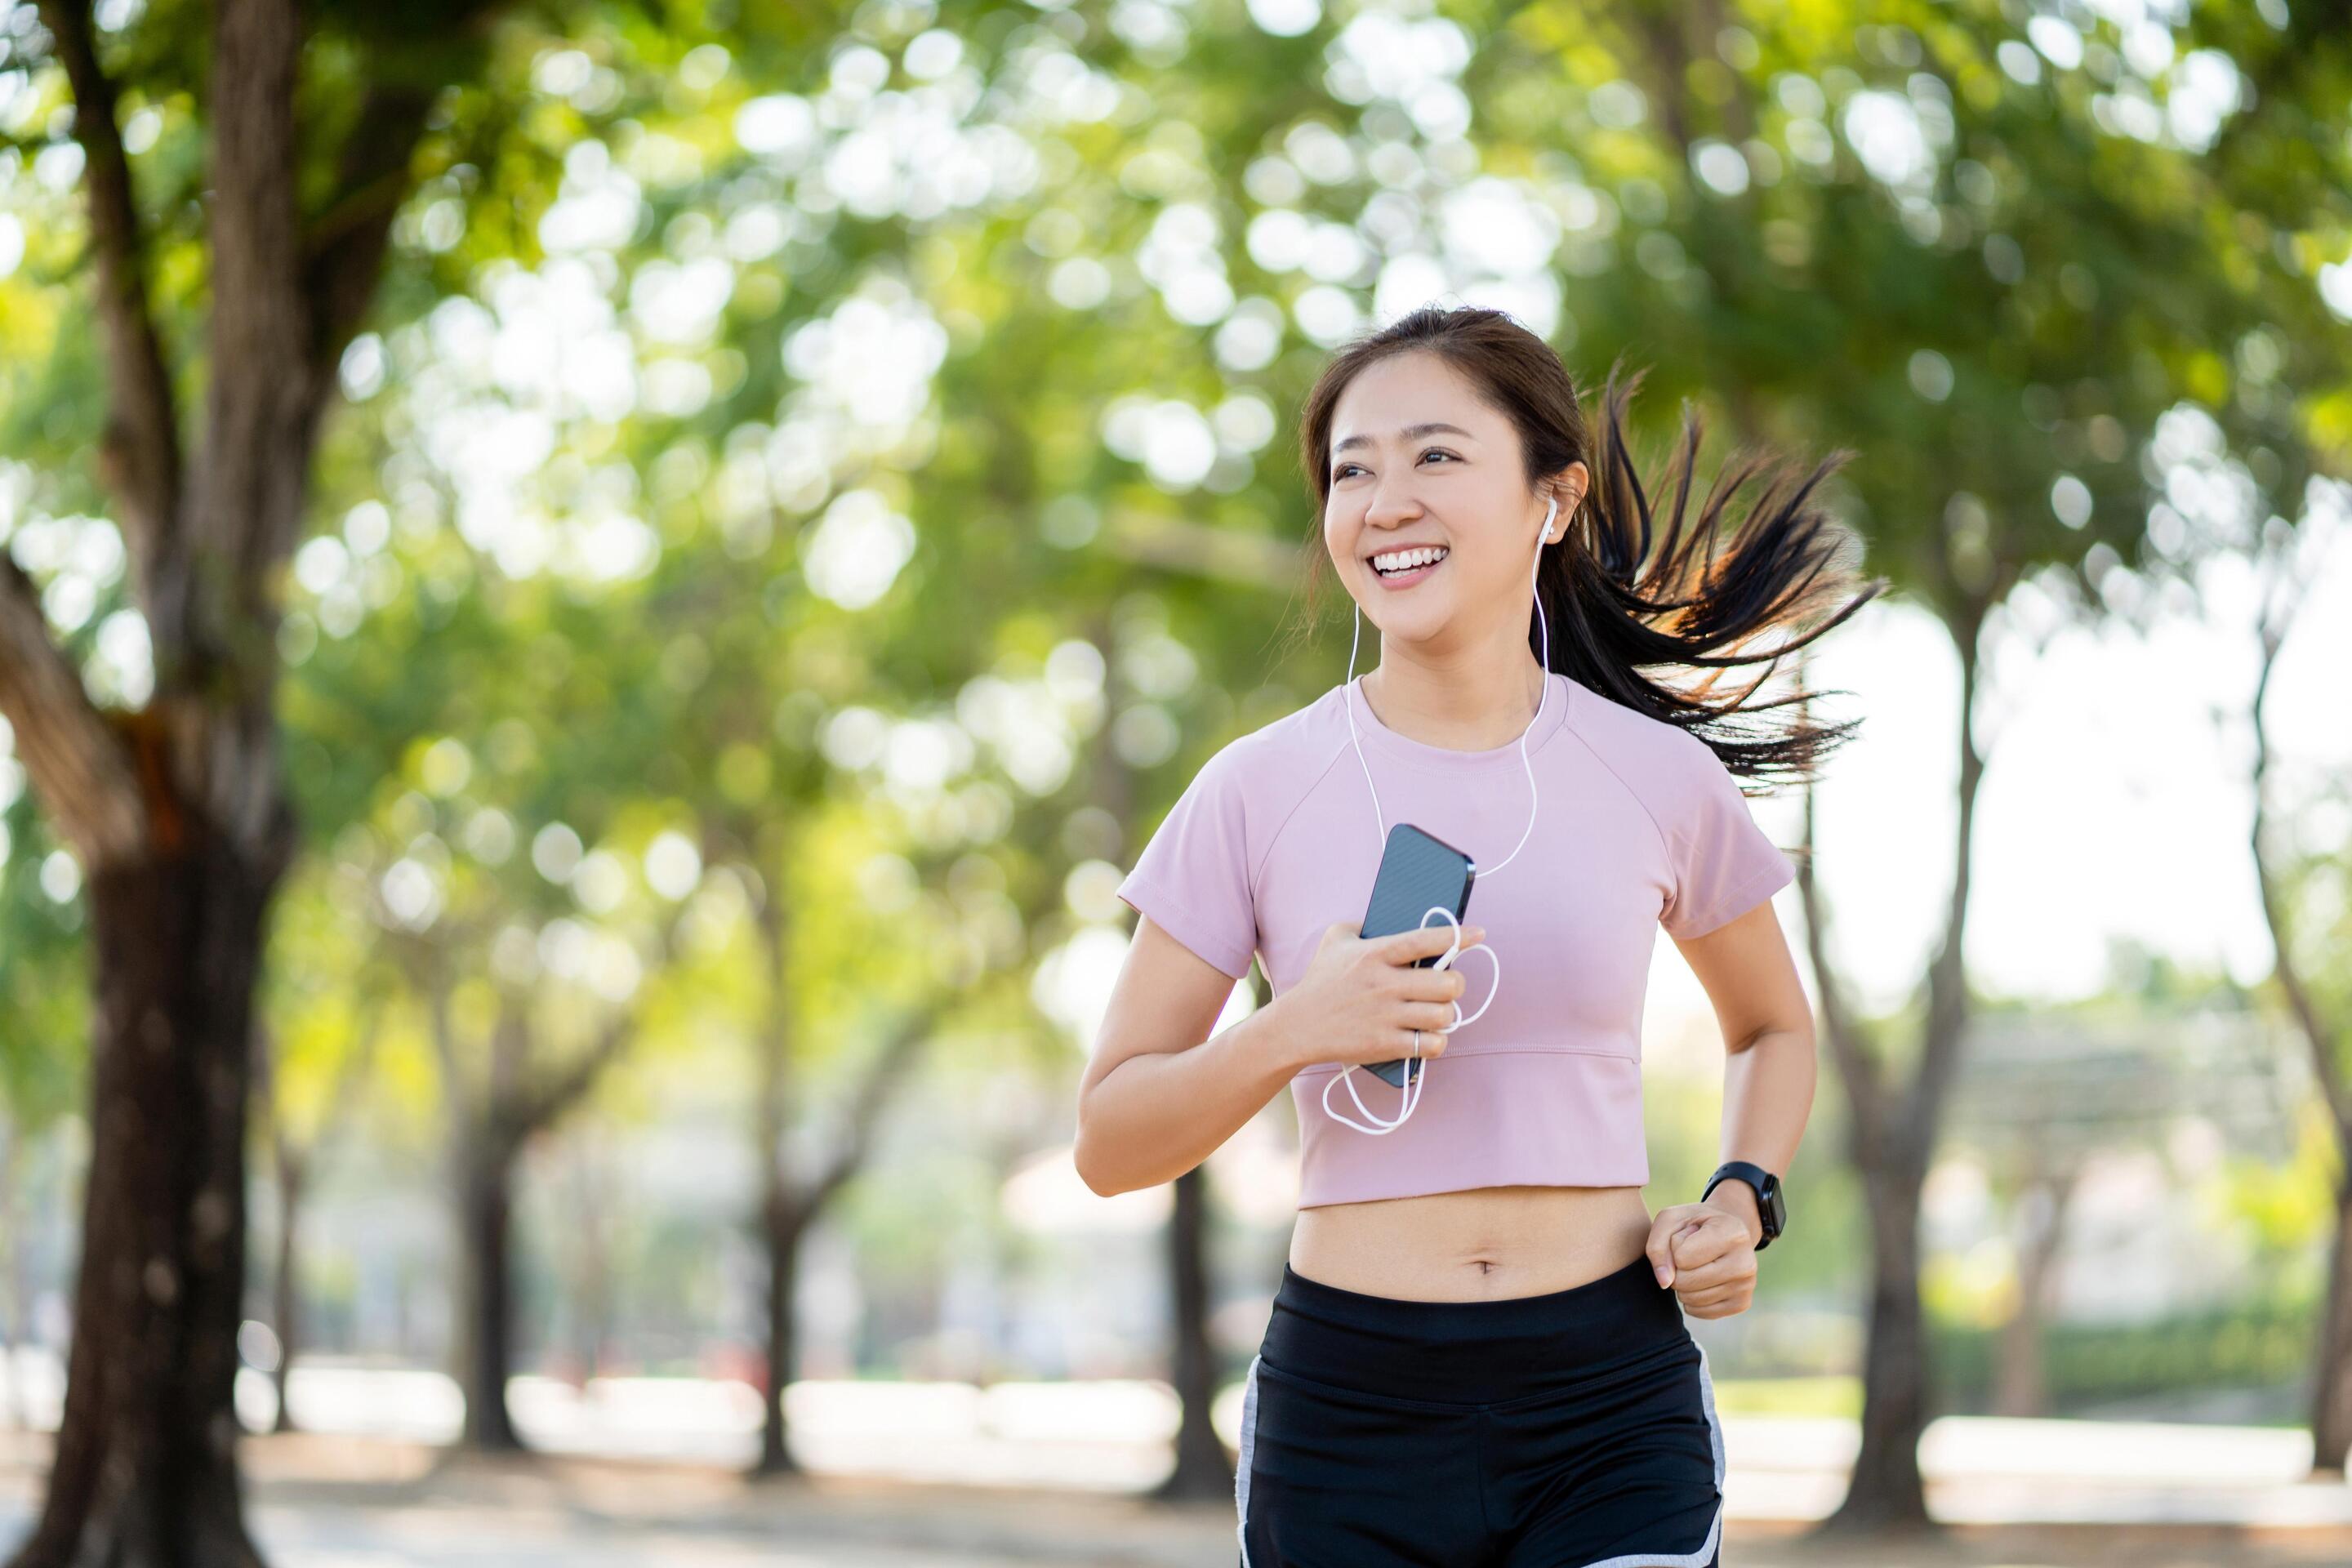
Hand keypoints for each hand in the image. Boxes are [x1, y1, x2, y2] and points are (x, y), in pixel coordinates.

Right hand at [1280, 920, 1483, 1070]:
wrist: (1297, 1026)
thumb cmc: (1320, 980)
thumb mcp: (1334, 940)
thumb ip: (1363, 924)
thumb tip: (1390, 916)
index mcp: (1376, 953)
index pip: (1426, 940)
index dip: (1458, 936)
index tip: (1478, 934)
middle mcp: (1385, 984)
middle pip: (1449, 983)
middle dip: (1455, 985)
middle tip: (1445, 987)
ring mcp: (1387, 1016)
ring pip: (1445, 1015)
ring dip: (1446, 1015)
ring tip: (1435, 1013)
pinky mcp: (1386, 1045)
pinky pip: (1432, 1045)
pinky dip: (1436, 1041)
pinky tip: (1427, 1036)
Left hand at [1644, 1200, 1758, 1318]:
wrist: (1727, 1232)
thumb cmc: (1694, 1224)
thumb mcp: (1671, 1220)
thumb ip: (1657, 1246)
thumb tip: (1664, 1282)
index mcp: (1732, 1234)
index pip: (1682, 1258)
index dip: (1674, 1247)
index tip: (1688, 1236)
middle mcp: (1745, 1262)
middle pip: (1685, 1282)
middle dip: (1676, 1269)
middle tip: (1690, 1253)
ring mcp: (1746, 1286)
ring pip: (1691, 1299)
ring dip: (1683, 1284)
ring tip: (1697, 1265)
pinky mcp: (1742, 1303)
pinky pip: (1699, 1312)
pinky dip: (1692, 1299)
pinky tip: (1703, 1280)